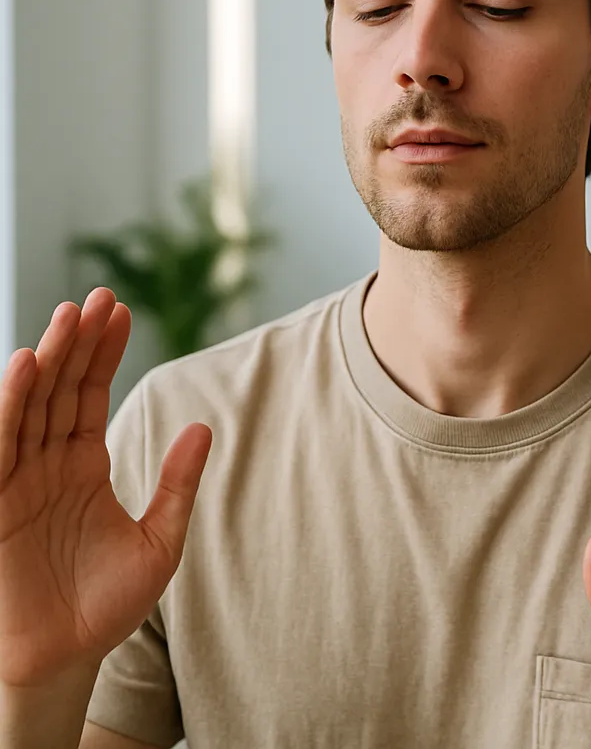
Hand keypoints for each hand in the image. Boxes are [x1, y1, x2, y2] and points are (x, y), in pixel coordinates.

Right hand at [0, 289, 211, 688]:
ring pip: (29, 406)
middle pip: (59, 389)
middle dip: (77, 343)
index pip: (90, 394)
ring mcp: (17, 481)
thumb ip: (178, 483)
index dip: (103, 352)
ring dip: (45, 361)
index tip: (120, 310)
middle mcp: (47, 464)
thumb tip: (204, 426)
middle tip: (98, 297)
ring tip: (66, 318)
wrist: (65, 659)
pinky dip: (8, 406)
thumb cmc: (107, 606)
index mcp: (84, 465)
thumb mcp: (160, 540)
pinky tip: (22, 369)